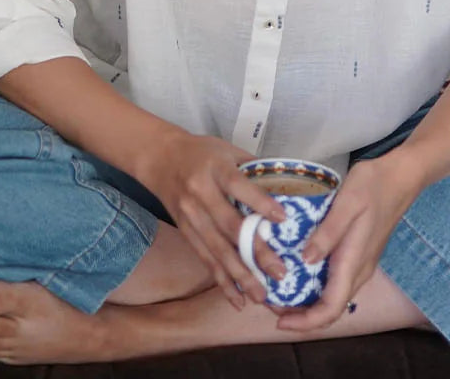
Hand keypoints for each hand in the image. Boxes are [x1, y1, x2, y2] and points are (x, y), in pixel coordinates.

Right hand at [143, 131, 290, 309]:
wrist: (160, 157)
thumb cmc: (202, 152)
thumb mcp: (227, 150)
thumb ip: (254, 169)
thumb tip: (289, 190)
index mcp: (215, 168)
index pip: (238, 185)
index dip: (260, 202)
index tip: (283, 218)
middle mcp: (201, 193)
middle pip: (230, 225)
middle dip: (255, 251)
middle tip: (280, 272)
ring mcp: (191, 215)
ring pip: (217, 250)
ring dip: (241, 275)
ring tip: (262, 295)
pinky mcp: (185, 231)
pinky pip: (206, 259)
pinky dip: (222, 281)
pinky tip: (238, 300)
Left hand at [273, 152, 420, 334]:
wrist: (400, 177)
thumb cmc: (372, 185)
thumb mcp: (347, 203)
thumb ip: (327, 233)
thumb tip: (306, 260)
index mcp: (354, 261)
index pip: (331, 307)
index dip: (306, 322)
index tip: (280, 322)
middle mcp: (359, 270)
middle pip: (330, 307)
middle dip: (301, 314)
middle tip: (271, 305)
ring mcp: (361, 263)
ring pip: (333, 296)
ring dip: (308, 301)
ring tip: (280, 291)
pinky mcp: (359, 254)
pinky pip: (336, 281)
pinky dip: (316, 285)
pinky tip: (299, 270)